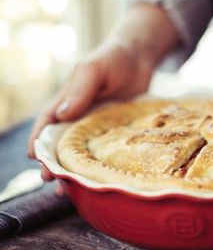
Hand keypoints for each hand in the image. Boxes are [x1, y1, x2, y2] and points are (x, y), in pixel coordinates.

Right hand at [28, 3, 180, 178]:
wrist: (142, 59)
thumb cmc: (113, 59)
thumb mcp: (94, 69)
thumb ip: (80, 90)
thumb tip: (62, 114)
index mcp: (67, 101)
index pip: (47, 124)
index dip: (38, 141)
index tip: (34, 158)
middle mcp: (79, 116)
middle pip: (61, 144)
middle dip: (53, 162)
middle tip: (49, 180)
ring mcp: (96, 126)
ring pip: (80, 152)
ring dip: (73, 170)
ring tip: (67, 190)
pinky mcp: (113, 132)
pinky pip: (103, 152)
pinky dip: (97, 167)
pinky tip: (96, 183)